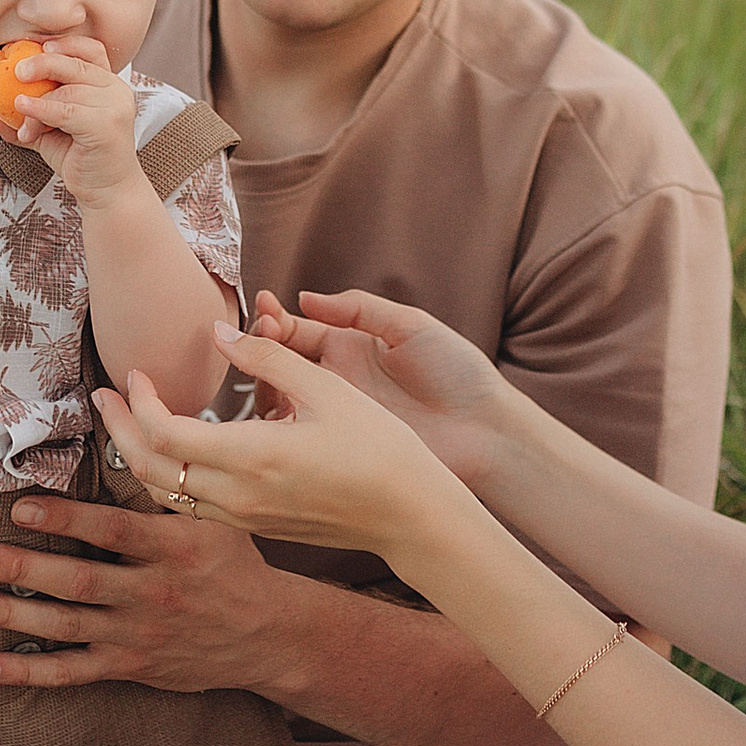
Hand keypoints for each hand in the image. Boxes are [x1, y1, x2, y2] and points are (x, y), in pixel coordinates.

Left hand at [0, 40, 138, 203]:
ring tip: (22, 124)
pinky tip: (24, 110)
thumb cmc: (81, 159)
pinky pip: (67, 110)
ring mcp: (115, 107)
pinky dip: (41, 109)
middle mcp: (116, 91)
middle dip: (43, 63)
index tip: (38, 46)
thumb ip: (27, 119)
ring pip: (68, 90)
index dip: (65, 44)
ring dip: (37, 104)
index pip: (92, 50)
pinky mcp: (107, 126)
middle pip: (77, 64)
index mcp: (108, 84)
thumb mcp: (50, 134)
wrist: (106, 192)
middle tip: (17, 71)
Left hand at [0, 494, 301, 692]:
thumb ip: (166, 478)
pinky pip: (71, 673)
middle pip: (79, 582)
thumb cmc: (231, 561)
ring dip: (8, 613)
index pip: (114, 532)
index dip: (66, 522)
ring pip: (65, 627)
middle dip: (20, 568)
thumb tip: (124, 414)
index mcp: (174, 549)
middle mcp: (153, 594)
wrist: (267, 634)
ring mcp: (138, 635)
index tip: (21, 509)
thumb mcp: (213, 514)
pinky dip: (26, 671)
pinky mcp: (129, 666)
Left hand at [93, 327, 462, 556]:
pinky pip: (191, 505)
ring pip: (165, 494)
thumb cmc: (379, 449)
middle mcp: (238, 495)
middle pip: (148, 470)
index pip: (164, 434)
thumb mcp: (327, 389)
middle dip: (119, 431)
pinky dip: (168, 477)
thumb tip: (218, 331)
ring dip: (137, 457)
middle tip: (104, 397)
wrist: (411, 516)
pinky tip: (172, 452)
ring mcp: (244, 517)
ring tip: (126, 423)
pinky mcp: (254, 527)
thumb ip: (268, 357)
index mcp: (251, 457)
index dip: (139, 402)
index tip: (135, 373)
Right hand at [245, 286, 518, 489]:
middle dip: (262, 349)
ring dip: (262, 386)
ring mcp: (336, 415)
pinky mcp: (341, 448)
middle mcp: (337, 379)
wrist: (486, 432)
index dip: (274, 320)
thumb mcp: (411, 327)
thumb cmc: (457, 373)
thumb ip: (360, 309)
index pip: (297, 329)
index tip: (263, 313)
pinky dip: (278, 428)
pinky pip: (298, 437)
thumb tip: (305, 298)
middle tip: (258, 341)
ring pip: (282, 400)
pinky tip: (271, 419)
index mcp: (350, 345)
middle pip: (280, 363)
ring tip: (262, 377)